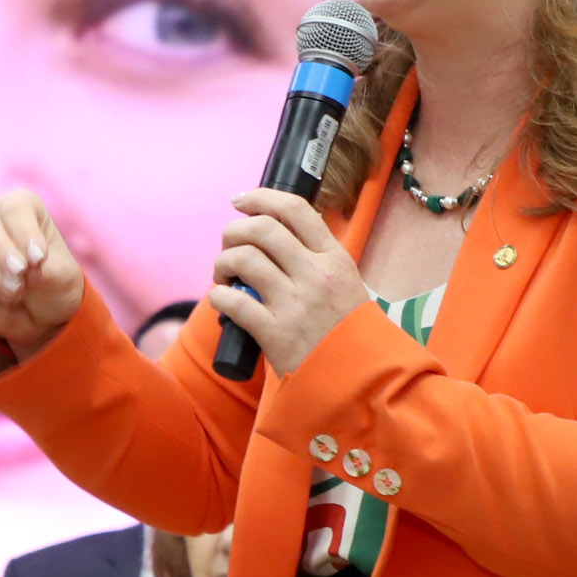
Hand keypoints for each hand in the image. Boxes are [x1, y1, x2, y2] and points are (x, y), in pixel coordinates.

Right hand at [0, 190, 87, 361]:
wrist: (41, 311)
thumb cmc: (55, 281)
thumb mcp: (61, 275)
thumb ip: (42, 268)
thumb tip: (18, 269)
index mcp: (24, 206)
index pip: (15, 207)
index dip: (24, 231)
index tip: (38, 258)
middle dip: (3, 249)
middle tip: (21, 273)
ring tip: (19, 290)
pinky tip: (8, 296)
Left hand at [209, 190, 370, 375]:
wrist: (358, 378)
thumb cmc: (347, 330)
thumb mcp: (346, 283)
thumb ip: (317, 257)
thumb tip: (278, 232)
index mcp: (333, 258)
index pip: (295, 209)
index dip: (261, 197)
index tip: (241, 201)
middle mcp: (315, 275)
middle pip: (262, 229)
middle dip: (234, 231)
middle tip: (229, 246)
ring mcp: (295, 303)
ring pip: (243, 259)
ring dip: (222, 262)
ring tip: (223, 276)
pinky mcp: (275, 333)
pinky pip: (232, 302)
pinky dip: (218, 297)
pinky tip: (222, 301)